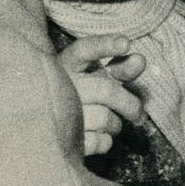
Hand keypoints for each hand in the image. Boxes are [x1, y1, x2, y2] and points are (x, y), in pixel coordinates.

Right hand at [59, 35, 144, 155]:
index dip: (106, 45)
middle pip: (107, 91)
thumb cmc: (80, 93)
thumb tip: (140, 59)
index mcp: (68, 63)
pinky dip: (105, 141)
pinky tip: (96, 135)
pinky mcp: (61, 139)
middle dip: (130, 105)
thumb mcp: (96, 76)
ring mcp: (57, 112)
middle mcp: (60, 84)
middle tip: (138, 115)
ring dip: (115, 124)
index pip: (85, 49)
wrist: (44, 123)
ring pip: (105, 119)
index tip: (126, 43)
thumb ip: (120, 68)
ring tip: (107, 122)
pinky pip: (99, 142)